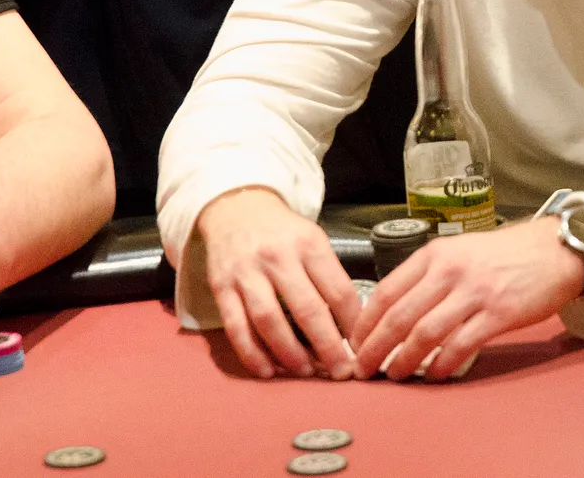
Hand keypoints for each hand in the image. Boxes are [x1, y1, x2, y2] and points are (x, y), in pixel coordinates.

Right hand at [194, 187, 359, 380]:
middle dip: (328, 346)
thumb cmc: (284, 233)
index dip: (353, 324)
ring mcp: (247, 272)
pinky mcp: (221, 287)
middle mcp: (278, 257)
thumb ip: (330, 276)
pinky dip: (252, 353)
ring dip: (289, 353)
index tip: (362, 347)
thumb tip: (351, 326)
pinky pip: (236, 326)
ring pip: (269, 320)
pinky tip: (267, 370)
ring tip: (305, 372)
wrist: (237, 210)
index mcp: (309, 245)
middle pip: (307, 309)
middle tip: (341, 372)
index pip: (338, 290)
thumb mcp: (313, 241)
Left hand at [350, 217, 582, 380]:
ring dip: (404, 361)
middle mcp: (451, 271)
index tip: (354, 344)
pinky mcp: (498, 314)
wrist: (554, 251)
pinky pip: (460, 346)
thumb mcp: (459, 251)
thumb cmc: (505, 254)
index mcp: (436, 254)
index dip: (365, 323)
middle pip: (399, 317)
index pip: (386, 291)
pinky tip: (435, 375)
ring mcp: (475, 292)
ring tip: (395, 376)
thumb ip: (428, 276)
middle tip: (363, 369)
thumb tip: (394, 312)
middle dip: (375, 349)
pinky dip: (442, 365)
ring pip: (425, 334)